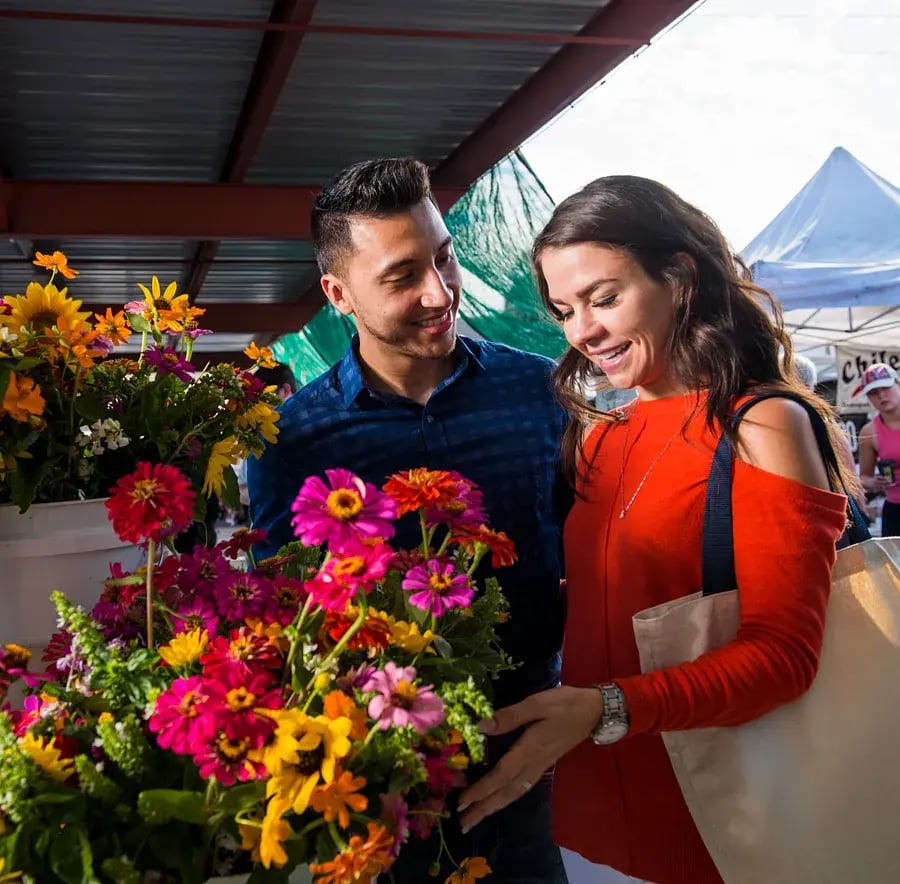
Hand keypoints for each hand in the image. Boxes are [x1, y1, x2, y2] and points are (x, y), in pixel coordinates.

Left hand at [457, 686, 602, 831]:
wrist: (594, 711)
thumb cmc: (564, 704)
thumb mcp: (537, 703)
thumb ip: (510, 716)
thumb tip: (481, 726)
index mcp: (529, 750)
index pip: (501, 775)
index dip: (481, 789)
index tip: (462, 802)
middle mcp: (534, 764)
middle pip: (506, 792)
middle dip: (484, 808)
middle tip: (463, 825)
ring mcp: (540, 766)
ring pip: (515, 792)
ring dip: (494, 806)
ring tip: (477, 818)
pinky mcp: (544, 764)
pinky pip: (522, 787)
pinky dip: (508, 797)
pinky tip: (500, 800)